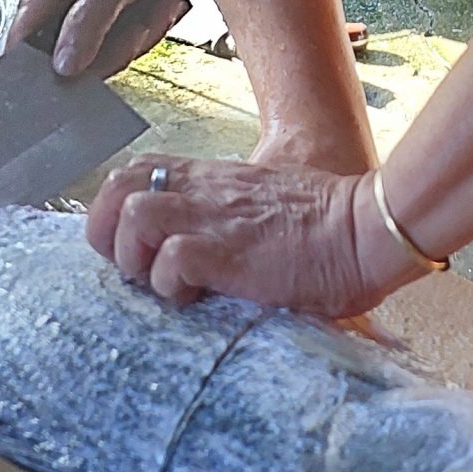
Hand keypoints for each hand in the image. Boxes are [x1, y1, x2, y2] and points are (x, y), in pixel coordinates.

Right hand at [10, 0, 183, 78]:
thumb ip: (85, 27)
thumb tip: (63, 69)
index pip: (21, 55)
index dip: (52, 74)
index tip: (91, 69)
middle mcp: (52, 7)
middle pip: (72, 61)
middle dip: (118, 49)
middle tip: (143, 27)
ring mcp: (76, 10)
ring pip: (102, 51)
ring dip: (140, 35)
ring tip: (160, 6)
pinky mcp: (99, 11)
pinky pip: (118, 37)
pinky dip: (146, 25)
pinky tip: (163, 5)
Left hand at [87, 157, 426, 313]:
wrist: (365, 232)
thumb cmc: (326, 227)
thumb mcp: (265, 206)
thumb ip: (232, 216)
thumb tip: (217, 251)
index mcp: (210, 179)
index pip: (134, 172)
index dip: (116, 211)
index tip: (135, 249)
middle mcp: (201, 191)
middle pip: (115, 186)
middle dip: (107, 232)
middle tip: (135, 269)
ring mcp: (210, 218)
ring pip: (131, 216)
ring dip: (135, 259)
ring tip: (166, 286)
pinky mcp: (224, 252)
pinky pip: (170, 262)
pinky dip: (171, 286)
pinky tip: (198, 298)